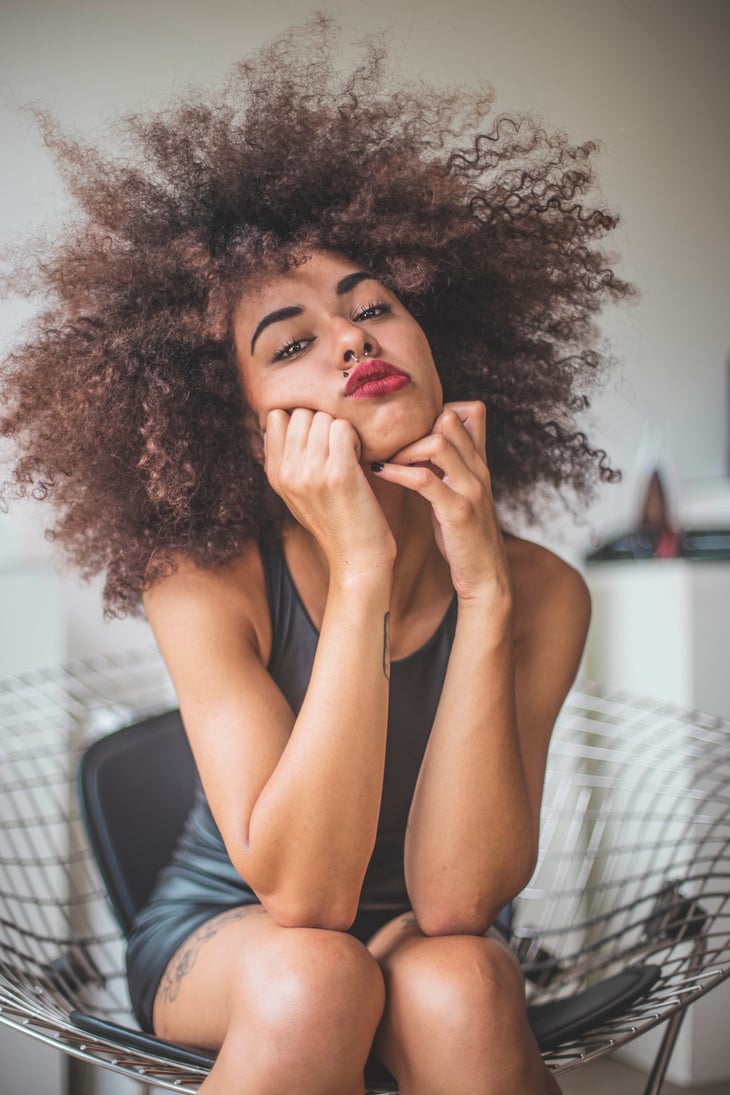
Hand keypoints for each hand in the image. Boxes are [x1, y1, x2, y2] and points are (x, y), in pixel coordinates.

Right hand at [265, 408, 395, 576]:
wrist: (357, 559)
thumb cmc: (335, 523)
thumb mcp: (297, 494)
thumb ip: (287, 461)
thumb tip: (283, 418)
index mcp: (274, 475)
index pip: (277, 417)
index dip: (302, 422)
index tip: (318, 444)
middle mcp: (288, 472)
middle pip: (302, 413)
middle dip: (323, 424)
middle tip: (337, 451)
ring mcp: (311, 473)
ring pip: (324, 418)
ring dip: (341, 431)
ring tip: (349, 457)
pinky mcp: (338, 474)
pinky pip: (343, 428)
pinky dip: (355, 438)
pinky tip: (358, 459)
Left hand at [372, 402, 509, 602]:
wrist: (485, 573)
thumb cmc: (464, 534)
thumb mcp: (460, 492)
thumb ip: (448, 467)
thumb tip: (418, 444)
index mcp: (479, 462)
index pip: (470, 410)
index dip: (436, 411)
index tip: (409, 430)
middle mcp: (478, 469)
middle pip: (451, 418)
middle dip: (415, 425)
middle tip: (392, 443)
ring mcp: (470, 489)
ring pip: (438, 443)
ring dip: (405, 448)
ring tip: (387, 460)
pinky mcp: (458, 511)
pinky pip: (425, 479)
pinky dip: (398, 472)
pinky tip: (381, 473)